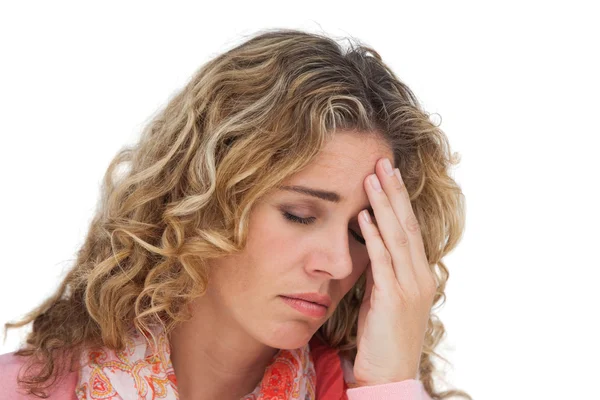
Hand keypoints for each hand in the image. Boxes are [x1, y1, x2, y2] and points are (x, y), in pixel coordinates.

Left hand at [353, 157, 436, 385]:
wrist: (389, 374)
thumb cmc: (382, 336)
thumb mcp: (383, 296)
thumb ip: (381, 269)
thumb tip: (369, 241)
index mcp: (419, 274)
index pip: (410, 228)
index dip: (399, 200)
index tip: (388, 174)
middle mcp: (419, 276)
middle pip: (407, 224)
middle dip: (394, 191)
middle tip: (383, 161)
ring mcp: (410, 286)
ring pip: (397, 236)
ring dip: (384, 204)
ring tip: (372, 177)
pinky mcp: (393, 297)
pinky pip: (383, 260)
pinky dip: (372, 235)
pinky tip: (362, 215)